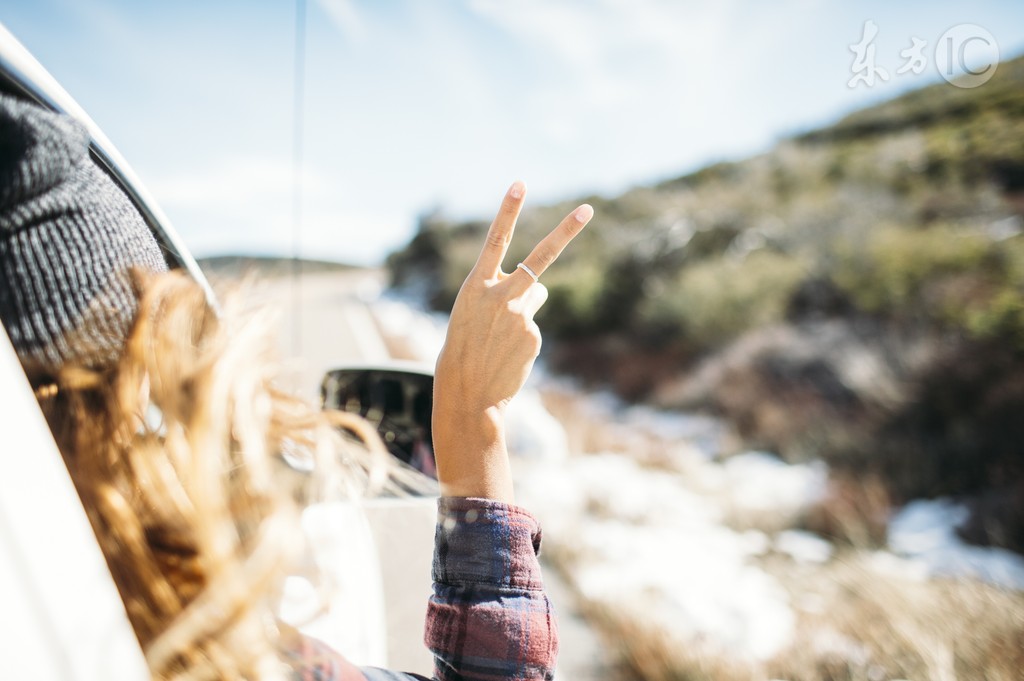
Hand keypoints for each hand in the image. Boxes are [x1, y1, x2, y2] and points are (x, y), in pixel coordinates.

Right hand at [432, 181, 593, 501]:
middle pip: (541, 257)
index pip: (495, 241)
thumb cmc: (462, 351)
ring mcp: (520, 315)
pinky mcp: (534, 334)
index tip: (520, 183)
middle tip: (588, 208)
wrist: (466, 393)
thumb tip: (542, 290)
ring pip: (536, 296)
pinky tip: (507, 354)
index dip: (508, 211)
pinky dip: (523, 338)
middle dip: (566, 231)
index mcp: (475, 287)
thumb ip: (504, 295)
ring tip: (500, 337)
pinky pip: (533, 326)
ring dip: (523, 308)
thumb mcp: (472, 315)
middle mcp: (501, 295)